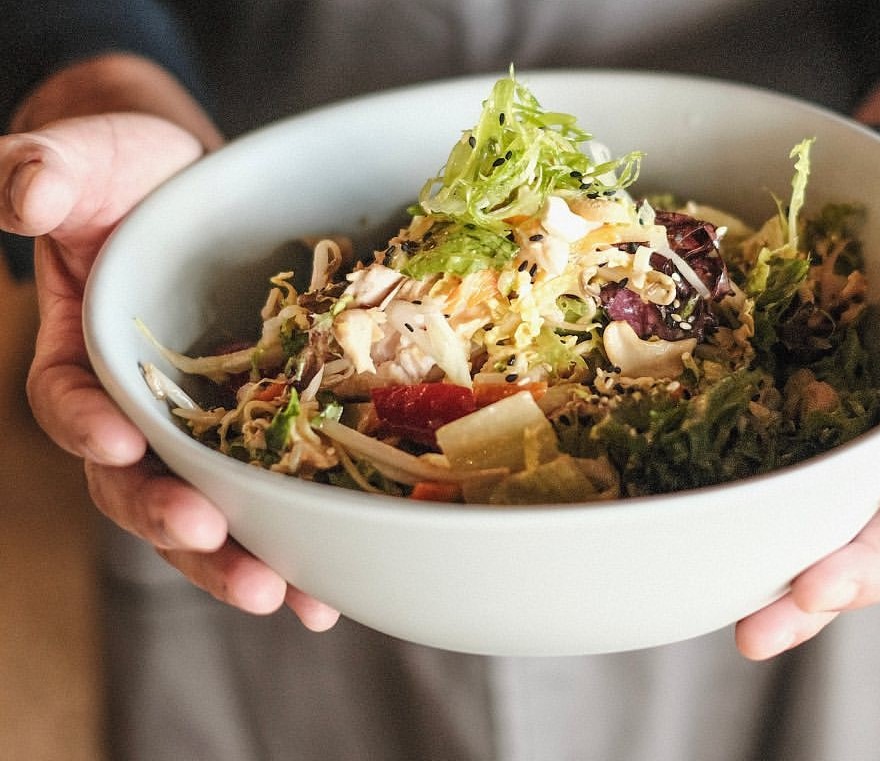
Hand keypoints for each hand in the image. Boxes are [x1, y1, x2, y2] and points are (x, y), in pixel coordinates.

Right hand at [0, 115, 340, 629]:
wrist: (192, 187)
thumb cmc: (129, 173)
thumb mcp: (84, 160)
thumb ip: (45, 173)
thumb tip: (22, 194)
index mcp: (81, 356)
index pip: (68, 402)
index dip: (86, 427)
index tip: (118, 444)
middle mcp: (136, 411)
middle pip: (137, 487)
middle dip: (172, 526)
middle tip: (215, 547)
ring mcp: (199, 430)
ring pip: (208, 511)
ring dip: (241, 561)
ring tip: (287, 600)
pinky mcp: (259, 430)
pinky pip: (272, 493)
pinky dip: (296, 542)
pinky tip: (330, 589)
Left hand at [734, 139, 879, 658]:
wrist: (872, 210)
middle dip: (864, 565)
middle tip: (812, 596)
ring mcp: (844, 448)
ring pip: (837, 536)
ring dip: (802, 595)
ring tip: (756, 633)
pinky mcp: (788, 445)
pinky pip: (776, 508)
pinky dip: (753, 555)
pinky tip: (719, 591)